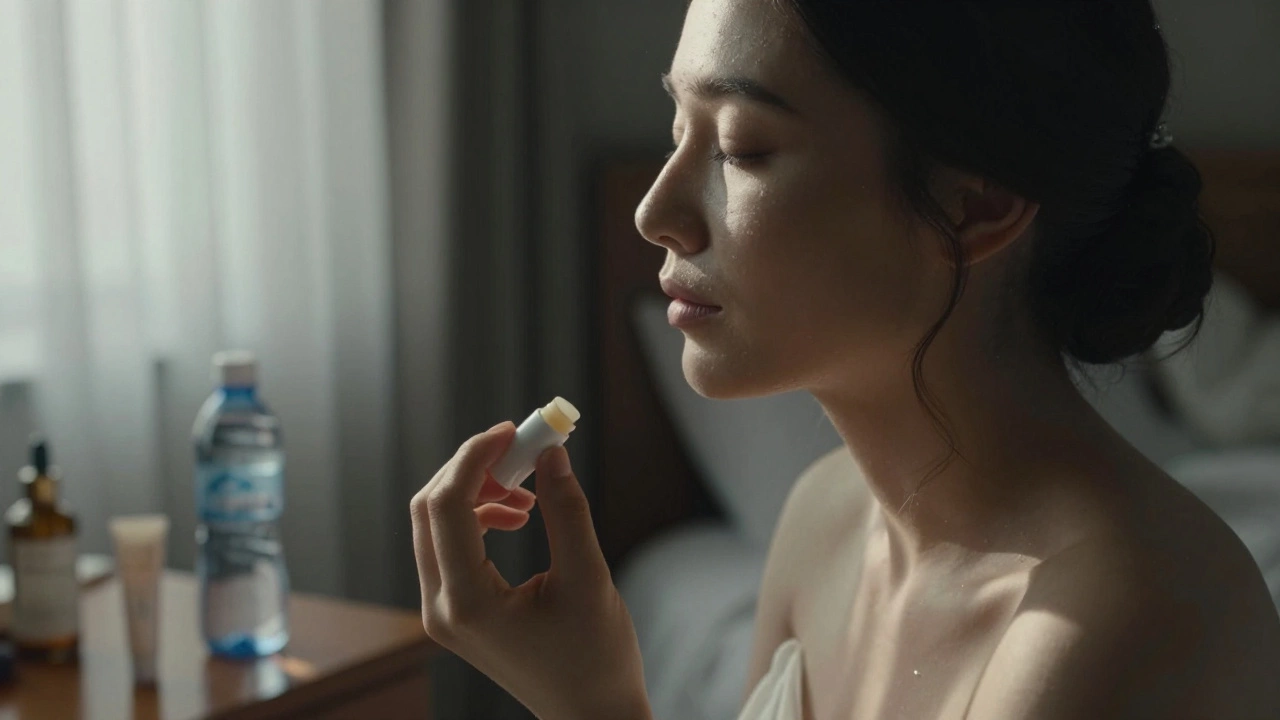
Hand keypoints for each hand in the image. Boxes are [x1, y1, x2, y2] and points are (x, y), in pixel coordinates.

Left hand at [411, 422, 652, 719]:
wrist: (591, 714)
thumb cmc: (596, 656)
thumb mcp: (588, 577)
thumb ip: (566, 509)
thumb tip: (550, 452)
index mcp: (468, 601)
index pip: (447, 505)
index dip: (476, 457)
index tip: (513, 429)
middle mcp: (442, 608)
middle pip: (430, 509)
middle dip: (473, 468)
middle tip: (521, 448)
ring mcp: (443, 613)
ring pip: (436, 525)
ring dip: (477, 492)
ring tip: (529, 490)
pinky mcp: (455, 613)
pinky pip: (449, 547)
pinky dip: (478, 518)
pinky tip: (520, 515)